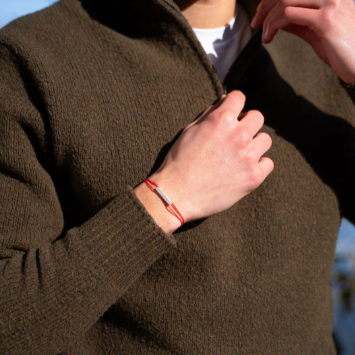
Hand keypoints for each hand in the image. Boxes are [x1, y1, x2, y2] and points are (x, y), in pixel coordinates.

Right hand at [148, 91, 273, 223]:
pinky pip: (268, 163)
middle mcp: (239, 135)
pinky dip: (259, 165)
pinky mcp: (253, 177)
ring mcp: (248, 156)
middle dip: (247, 123)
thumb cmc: (179, 161)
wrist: (177, 194)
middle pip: (257, 117)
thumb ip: (209, 114)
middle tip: (236, 135)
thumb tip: (224, 103)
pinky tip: (245, 169)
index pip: (239, 97)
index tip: (233, 111)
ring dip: (255, 144)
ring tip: (241, 154)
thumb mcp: (189, 131)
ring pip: (265, 140)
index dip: (235, 103)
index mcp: (221, 120)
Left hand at [251, 0, 354, 83]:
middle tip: (255, 23)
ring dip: (268, 19)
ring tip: (264, 35)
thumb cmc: (341, 50)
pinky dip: (273, 25)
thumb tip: (277, 18)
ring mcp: (331, 3)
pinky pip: (289, 15)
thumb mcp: (315, 31)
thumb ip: (298, 22)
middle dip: (266, 7)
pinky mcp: (326, 19)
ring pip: (286, 1)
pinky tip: (268, 38)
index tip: (261, 14)